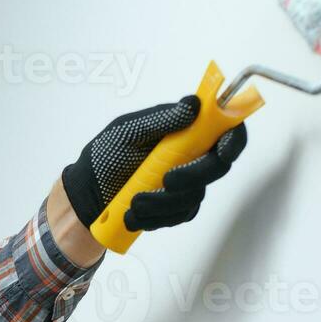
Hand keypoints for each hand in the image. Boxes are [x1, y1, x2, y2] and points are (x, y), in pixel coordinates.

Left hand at [60, 95, 247, 231]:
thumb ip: (160, 120)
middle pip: (218, 166)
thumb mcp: (125, 132)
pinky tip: (134, 215)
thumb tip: (194, 104)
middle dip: (194, 176)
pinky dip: (157, 217)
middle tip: (166, 181)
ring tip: (132, 203)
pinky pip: (180, 215)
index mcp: (183, 129)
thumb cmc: (105, 157)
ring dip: (164, 202)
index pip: (224, 129)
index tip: (221, 150)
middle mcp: (191, 155)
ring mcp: (186, 183)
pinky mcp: (177, 207)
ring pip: (195, 196)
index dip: (233, 139)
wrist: (87, 195)